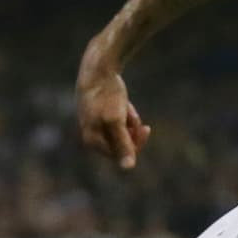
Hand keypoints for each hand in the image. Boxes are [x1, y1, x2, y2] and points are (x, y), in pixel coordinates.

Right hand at [76, 44, 150, 169]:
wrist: (99, 68)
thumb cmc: (105, 96)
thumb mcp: (116, 121)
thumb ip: (122, 144)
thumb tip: (128, 168)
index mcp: (91, 141)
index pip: (119, 155)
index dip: (135, 145)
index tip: (146, 129)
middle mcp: (91, 136)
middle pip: (121, 144)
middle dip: (132, 132)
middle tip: (139, 119)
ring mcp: (95, 124)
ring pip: (122, 131)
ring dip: (131, 122)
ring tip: (127, 107)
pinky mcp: (100, 113)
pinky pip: (120, 121)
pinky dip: (127, 114)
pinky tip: (125, 103)